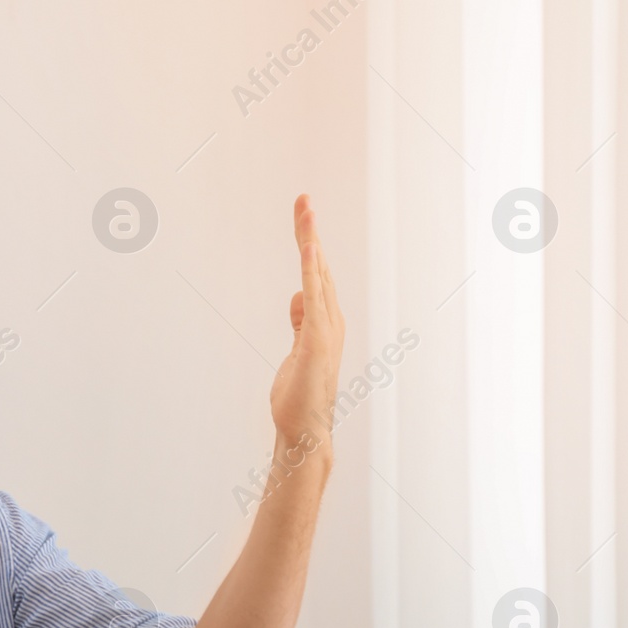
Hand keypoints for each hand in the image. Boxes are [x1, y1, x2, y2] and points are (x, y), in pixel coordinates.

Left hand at [269, 194, 343, 463]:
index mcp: (325, 320)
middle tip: (303, 198)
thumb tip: (299, 295)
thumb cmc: (301, 394)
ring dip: (311, 240)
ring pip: (317, 274)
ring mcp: (326, 327)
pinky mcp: (316, 338)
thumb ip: (300, 321)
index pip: (316, 273)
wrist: (306, 428)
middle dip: (310, 231)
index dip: (309, 243)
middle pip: (318, 265)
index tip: (303, 214)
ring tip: (305, 209)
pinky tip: (309, 248)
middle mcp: (331, 318)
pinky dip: (311, 270)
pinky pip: (314, 296)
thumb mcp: (297, 348)